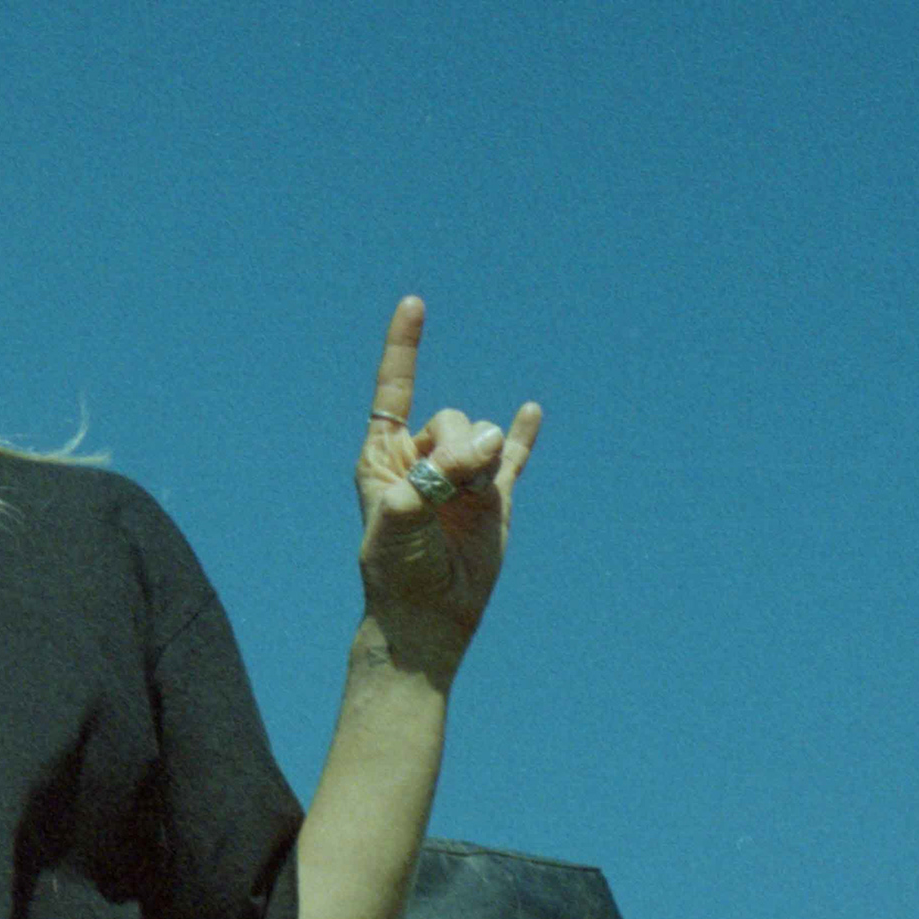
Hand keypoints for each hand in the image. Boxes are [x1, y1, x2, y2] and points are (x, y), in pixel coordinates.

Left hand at [356, 297, 541, 664]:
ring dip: (481, 463)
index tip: (414, 303)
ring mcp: (460, 477)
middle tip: (447, 488)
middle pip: (451, 417)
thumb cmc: (396, 568)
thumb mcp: (400, 517)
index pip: (394, 389)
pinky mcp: (494, 498)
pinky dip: (525, 435)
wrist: (427, 615)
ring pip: (484, 437)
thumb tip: (491, 441)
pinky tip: (534, 411)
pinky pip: (514, 457)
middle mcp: (422, 459)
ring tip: (465, 504)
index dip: (404, 346)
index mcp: (384, 456)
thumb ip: (437, 474)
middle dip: (457, 445)